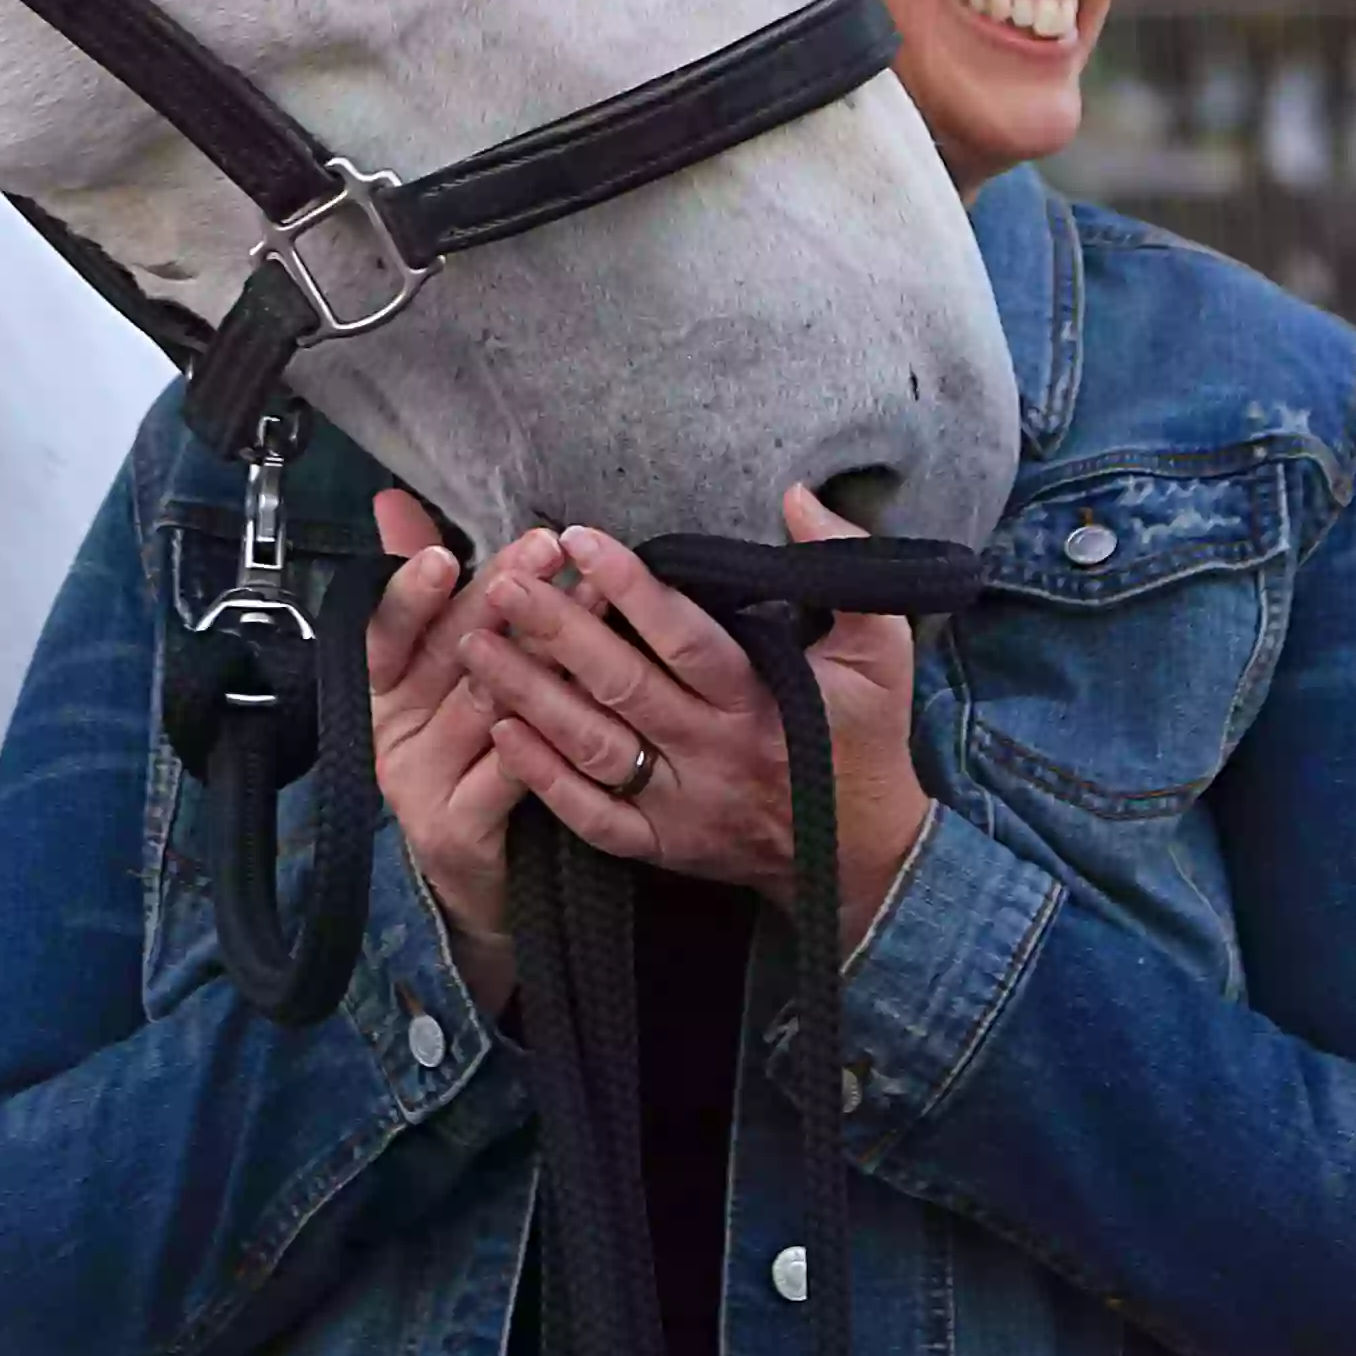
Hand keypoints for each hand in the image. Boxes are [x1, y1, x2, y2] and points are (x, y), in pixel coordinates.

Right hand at [365, 492, 568, 1016]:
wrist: (472, 878)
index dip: (410, 594)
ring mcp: (420, 785)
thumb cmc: (460, 750)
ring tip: (586, 600)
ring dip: (541, 650)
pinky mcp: (457, 830)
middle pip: (446, 657)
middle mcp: (390, 734)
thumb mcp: (431, 664)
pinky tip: (580, 694)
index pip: (384, 633)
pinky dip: (543, 732)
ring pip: (487, 705)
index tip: (442, 554)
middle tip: (545, 549)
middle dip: (499, 598)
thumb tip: (392, 500)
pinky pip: (511, 771)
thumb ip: (418, 585)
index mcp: (378, 690)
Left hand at [463, 483, 930, 948]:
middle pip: (622, 687)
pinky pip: (594, 818)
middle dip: (555, 633)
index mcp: (758, 699)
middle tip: (501, 585)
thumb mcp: (881, 650)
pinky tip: (501, 732)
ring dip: (530, 696)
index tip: (577, 537)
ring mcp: (682, 806)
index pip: (684, 635)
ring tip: (474, 647)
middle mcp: (713, 751)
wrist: (866, 860)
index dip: (628, 585)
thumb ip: (846, 568)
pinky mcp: (663, 847)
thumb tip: (797, 496)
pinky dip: (544, 780)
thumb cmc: (867, 738)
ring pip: (593, 749)